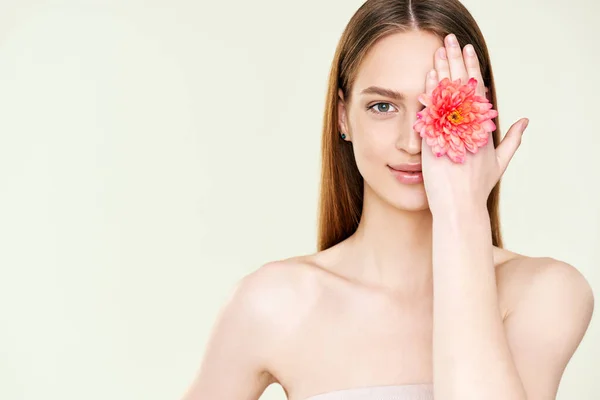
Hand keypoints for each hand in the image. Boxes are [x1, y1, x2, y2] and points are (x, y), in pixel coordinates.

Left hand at [419, 33, 528, 215]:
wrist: (460, 209)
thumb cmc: (477, 189)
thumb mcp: (500, 163)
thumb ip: (513, 140)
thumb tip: (524, 120)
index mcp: (485, 129)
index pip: (478, 92)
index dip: (471, 70)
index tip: (468, 51)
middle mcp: (471, 128)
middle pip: (462, 88)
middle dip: (456, 62)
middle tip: (450, 40)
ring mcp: (454, 134)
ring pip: (448, 96)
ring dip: (442, 71)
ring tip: (437, 50)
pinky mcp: (437, 142)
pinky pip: (434, 114)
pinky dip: (432, 95)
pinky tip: (428, 77)